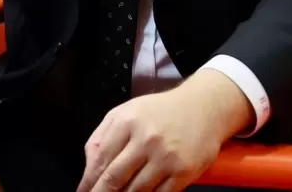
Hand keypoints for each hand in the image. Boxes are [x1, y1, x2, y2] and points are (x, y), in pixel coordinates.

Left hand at [77, 70, 254, 191]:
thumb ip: (101, 137)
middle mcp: (146, 139)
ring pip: (135, 191)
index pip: (100, 160)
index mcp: (127, 122)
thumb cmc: (159, 112)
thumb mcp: (125, 112)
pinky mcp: (183, 172)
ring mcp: (166, 157)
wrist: (203, 107)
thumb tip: (89, 168)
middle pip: (114, 178)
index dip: (88, 182)